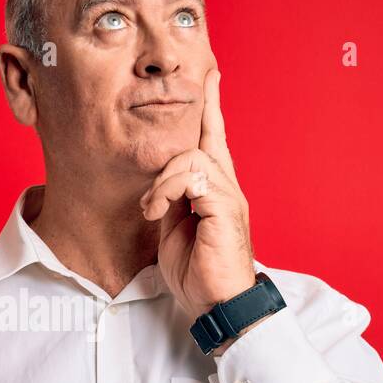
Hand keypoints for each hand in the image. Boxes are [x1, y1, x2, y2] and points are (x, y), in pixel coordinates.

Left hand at [140, 67, 255, 318]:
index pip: (214, 141)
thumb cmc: (199, 276)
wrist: (218, 305)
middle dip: (197, 119)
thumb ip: (173, 201)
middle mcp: (228, 188)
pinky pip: (192, 177)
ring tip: (153, 208)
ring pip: (191, 157)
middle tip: (176, 148)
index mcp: (217, 192)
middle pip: (209, 137)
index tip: (211, 76)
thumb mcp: (175, 232)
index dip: (212, 108)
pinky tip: (157, 210)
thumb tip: (161, 185)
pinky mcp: (225, 207)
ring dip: (162, 181)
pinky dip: (167, 189)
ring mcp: (229, 196)